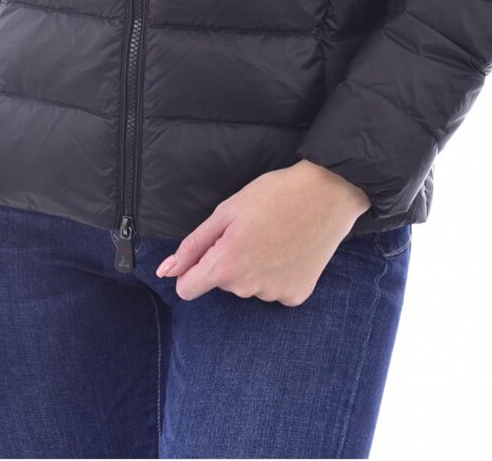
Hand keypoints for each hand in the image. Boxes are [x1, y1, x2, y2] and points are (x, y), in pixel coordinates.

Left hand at [155, 159, 370, 305]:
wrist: (326, 195)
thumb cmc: (273, 195)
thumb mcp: (226, 212)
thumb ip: (193, 245)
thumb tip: (165, 271)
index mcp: (225, 267)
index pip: (188, 289)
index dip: (192, 269)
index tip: (208, 250)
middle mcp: (247, 289)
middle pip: (222, 283)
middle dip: (228, 260)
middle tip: (250, 230)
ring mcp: (274, 295)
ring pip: (248, 286)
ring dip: (254, 267)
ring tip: (273, 236)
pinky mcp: (296, 296)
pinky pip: (274, 290)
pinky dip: (277, 274)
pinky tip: (289, 250)